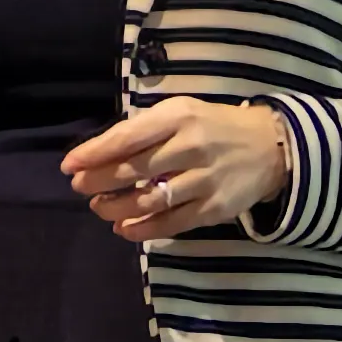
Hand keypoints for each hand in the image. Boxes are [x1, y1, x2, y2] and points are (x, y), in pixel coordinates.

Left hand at [63, 97, 290, 240]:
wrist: (271, 146)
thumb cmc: (213, 126)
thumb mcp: (181, 113)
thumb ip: (144, 130)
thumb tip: (98, 154)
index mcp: (179, 117)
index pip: (127, 138)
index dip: (94, 154)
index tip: (70, 166)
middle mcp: (191, 146)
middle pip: (134, 170)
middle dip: (99, 182)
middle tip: (81, 188)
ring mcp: (204, 180)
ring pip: (150, 200)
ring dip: (116, 207)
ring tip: (99, 208)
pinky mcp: (214, 208)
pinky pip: (171, 224)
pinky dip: (142, 229)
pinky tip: (125, 228)